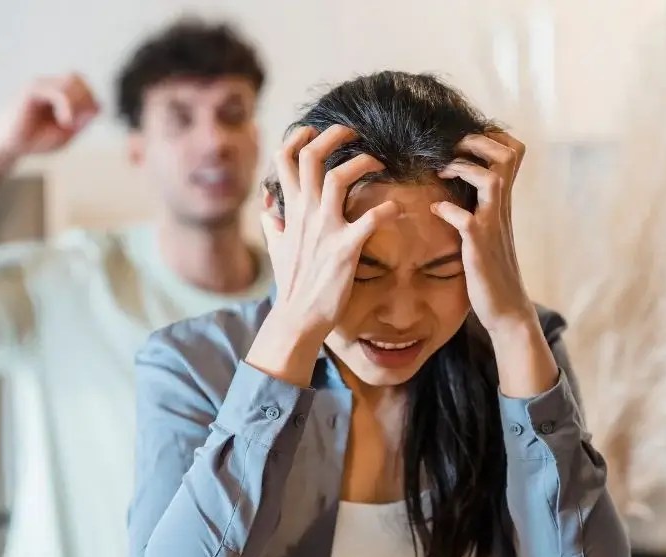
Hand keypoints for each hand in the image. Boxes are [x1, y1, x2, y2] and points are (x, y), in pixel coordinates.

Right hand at [0, 73, 99, 162]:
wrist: (8, 147)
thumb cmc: (34, 141)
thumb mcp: (66, 133)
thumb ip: (82, 120)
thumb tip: (98, 106)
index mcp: (57, 93)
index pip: (82, 86)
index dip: (89, 102)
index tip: (81, 124)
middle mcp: (49, 85)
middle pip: (79, 79)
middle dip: (85, 101)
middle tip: (76, 122)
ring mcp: (40, 85)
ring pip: (71, 81)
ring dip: (77, 104)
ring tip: (67, 123)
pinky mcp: (32, 90)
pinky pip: (59, 91)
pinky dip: (67, 106)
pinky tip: (64, 122)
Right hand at [262, 124, 401, 341]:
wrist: (297, 317)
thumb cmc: (291, 283)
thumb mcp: (277, 249)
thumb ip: (274, 224)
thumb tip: (268, 208)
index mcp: (291, 210)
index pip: (284, 160)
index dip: (298, 138)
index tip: (313, 131)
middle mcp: (305, 214)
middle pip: (311, 157)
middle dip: (333, 136)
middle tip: (353, 133)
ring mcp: (325, 229)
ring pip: (338, 177)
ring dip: (362, 163)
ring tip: (378, 163)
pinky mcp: (346, 248)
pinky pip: (371, 219)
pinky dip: (388, 209)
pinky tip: (398, 209)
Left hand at [432, 131, 537, 339]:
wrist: (506, 308)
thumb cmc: (490, 269)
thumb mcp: (485, 231)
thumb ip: (476, 209)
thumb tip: (449, 194)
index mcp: (502, 203)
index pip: (513, 154)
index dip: (491, 137)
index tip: (463, 141)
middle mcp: (502, 209)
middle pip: (508, 156)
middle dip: (478, 142)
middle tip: (452, 148)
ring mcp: (493, 226)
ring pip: (492, 181)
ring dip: (464, 169)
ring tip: (442, 171)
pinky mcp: (480, 247)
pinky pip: (466, 220)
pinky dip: (448, 210)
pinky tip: (435, 211)